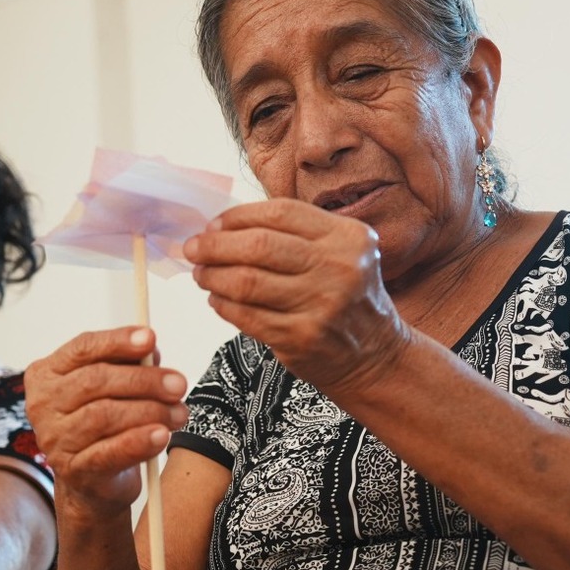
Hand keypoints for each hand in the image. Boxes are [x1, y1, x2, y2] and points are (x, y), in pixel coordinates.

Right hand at [26, 327, 187, 517]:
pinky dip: (139, 442)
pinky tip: (161, 435)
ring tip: (178, 414)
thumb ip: (130, 365)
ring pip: (103, 415)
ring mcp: (54, 439)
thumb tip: (151, 349)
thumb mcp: (115, 388)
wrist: (94, 479)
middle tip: (178, 384)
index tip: (151, 338)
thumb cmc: (104, 424)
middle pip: (95, 381)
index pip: (82, 348)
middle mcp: (42, 404)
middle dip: (143, 381)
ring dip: (149, 411)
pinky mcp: (71, 470)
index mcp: (47, 374)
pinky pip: (108, 452)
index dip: (117, 341)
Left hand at [184, 199, 409, 398]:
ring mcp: (321, 305)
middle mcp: (338, 267)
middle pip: (258, 245)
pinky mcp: (302, 338)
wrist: (375, 357)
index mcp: (348, 236)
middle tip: (194, 249)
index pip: (280, 213)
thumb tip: (224, 227)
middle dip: (215, 245)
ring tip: (201, 274)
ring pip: (246, 281)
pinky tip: (218, 300)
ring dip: (213, 276)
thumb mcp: (341, 254)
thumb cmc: (346, 298)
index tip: (213, 225)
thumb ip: (296, 235)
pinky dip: (223, 305)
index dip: (238, 216)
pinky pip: (246, 316)